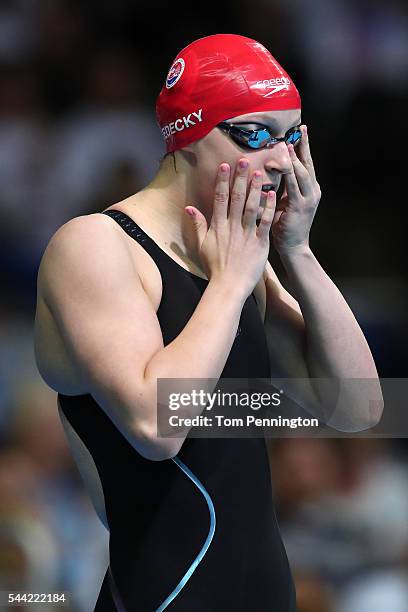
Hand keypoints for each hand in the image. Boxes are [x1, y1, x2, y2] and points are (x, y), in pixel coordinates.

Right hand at [185, 159, 275, 298]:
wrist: (229, 286)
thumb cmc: (215, 268)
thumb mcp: (202, 246)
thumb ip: (198, 225)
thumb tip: (189, 207)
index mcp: (218, 226)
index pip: (220, 199)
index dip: (222, 181)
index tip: (224, 166)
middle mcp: (232, 227)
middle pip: (237, 198)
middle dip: (240, 178)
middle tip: (245, 160)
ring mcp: (247, 234)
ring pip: (252, 206)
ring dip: (255, 188)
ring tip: (260, 172)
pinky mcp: (260, 242)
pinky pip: (265, 222)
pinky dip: (269, 207)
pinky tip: (273, 194)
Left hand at [272, 125, 320, 255]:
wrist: (293, 246)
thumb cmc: (285, 226)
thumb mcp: (284, 203)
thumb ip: (282, 188)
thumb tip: (271, 172)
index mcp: (309, 190)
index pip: (306, 164)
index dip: (304, 147)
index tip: (300, 131)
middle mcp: (312, 191)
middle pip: (308, 163)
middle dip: (304, 145)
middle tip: (301, 129)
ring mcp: (308, 199)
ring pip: (302, 172)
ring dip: (295, 157)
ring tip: (289, 143)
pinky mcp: (300, 206)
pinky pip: (294, 186)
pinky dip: (289, 174)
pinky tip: (284, 163)